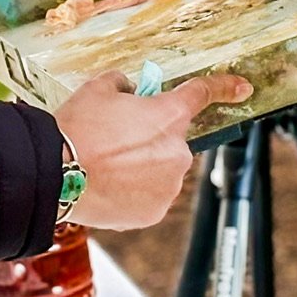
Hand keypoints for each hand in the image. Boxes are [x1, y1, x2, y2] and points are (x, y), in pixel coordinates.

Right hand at [52, 70, 253, 229]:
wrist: (55, 174)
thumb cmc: (76, 129)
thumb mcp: (97, 89)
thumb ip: (122, 84)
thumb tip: (127, 91)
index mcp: (169, 116)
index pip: (201, 94)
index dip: (224, 87)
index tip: (242, 87)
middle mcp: (177, 152)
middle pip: (171, 140)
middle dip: (150, 138)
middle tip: (115, 139)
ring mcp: (168, 186)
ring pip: (161, 170)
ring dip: (141, 167)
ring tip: (105, 166)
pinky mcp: (153, 212)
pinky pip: (150, 196)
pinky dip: (133, 191)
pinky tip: (108, 185)